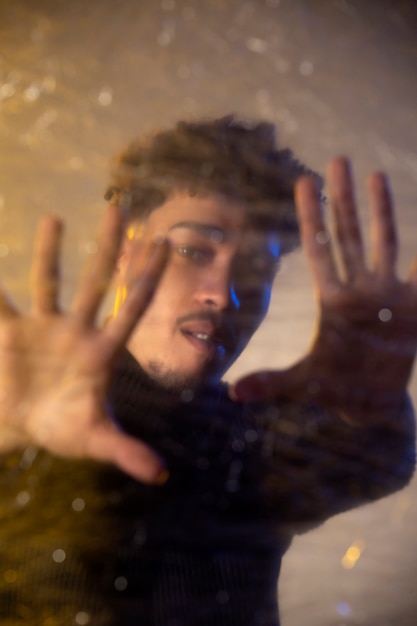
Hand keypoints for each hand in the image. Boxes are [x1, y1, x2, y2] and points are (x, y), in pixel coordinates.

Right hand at [0, 205, 168, 481]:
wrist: (24, 424)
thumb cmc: (66, 429)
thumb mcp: (96, 439)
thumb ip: (127, 452)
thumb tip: (162, 475)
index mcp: (103, 351)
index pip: (132, 307)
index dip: (148, 277)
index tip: (165, 242)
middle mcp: (77, 330)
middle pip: (98, 281)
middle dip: (109, 247)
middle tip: (120, 208)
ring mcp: (44, 326)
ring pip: (48, 281)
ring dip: (51, 253)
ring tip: (55, 218)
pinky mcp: (12, 330)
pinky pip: (0, 301)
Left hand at [231, 157, 416, 423]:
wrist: (373, 403)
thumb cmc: (337, 390)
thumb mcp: (304, 384)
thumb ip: (271, 383)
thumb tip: (231, 394)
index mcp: (332, 300)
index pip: (318, 249)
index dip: (311, 217)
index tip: (304, 182)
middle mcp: (359, 289)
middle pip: (348, 235)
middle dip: (342, 199)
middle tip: (336, 160)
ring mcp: (387, 294)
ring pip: (384, 243)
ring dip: (381, 210)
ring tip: (375, 175)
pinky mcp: (412, 307)